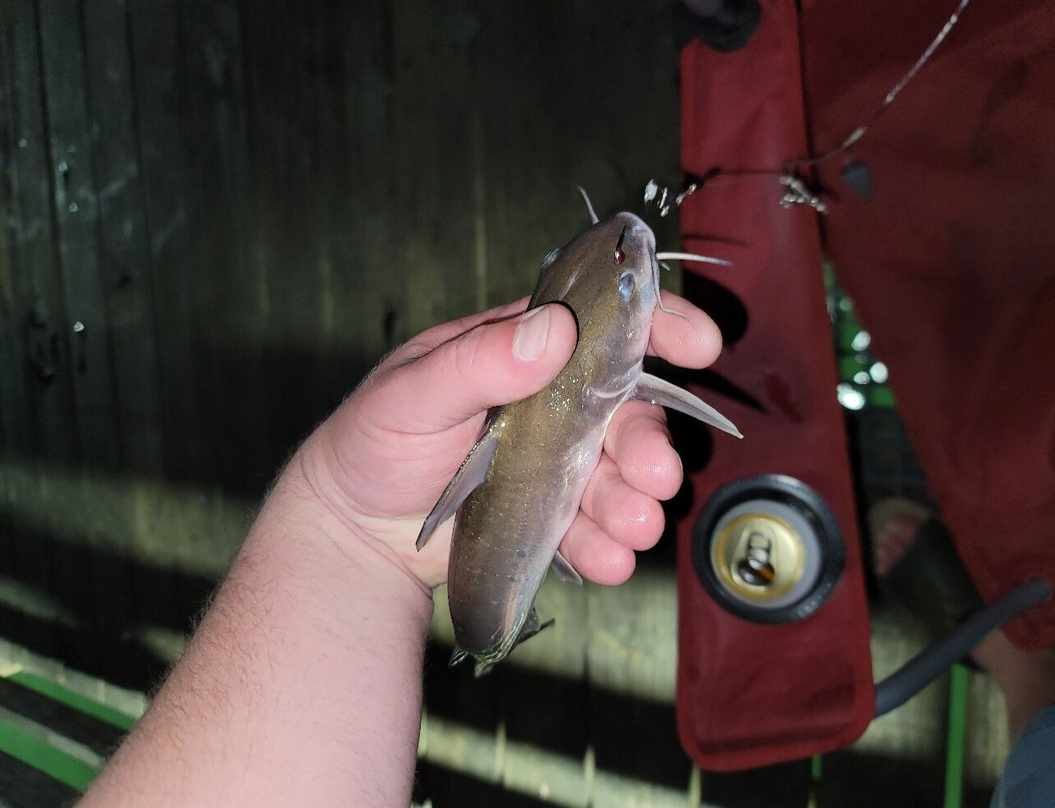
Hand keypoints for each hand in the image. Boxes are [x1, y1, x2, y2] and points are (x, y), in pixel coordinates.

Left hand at [297, 293, 721, 589]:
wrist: (355, 529)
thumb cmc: (373, 440)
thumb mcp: (410, 393)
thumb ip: (475, 362)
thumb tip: (552, 330)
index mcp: (523, 351)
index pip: (600, 325)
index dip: (656, 326)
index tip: (699, 343)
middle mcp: (552, 403)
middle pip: (625, 413)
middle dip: (649, 444)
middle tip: (656, 476)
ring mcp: (555, 462)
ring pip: (617, 476)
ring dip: (635, 502)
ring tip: (633, 529)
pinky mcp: (551, 517)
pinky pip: (591, 528)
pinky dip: (606, 546)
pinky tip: (608, 561)